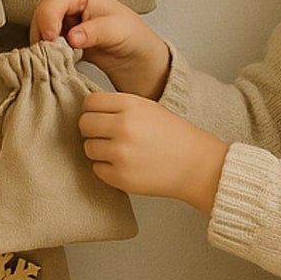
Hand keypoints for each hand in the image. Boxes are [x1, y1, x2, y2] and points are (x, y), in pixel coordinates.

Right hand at [30, 0, 171, 99]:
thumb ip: (95, 32)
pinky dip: (45, 53)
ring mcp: (61, 22)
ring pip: (38, 29)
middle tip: (50, 52)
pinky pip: (43, 44)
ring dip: (42, 45)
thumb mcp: (118, 32)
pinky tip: (55, 62)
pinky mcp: (59, 39)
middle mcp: (67, 4)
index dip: (49, 15)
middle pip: (41, 12)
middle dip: (42, 32)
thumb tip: (72, 37)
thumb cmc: (131, 37)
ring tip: (55, 59)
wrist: (133, 57)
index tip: (51, 37)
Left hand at [78, 92, 227, 213]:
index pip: (89, 103)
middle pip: (84, 124)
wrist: (196, 165)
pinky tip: (126, 165)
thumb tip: (87, 110)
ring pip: (88, 148)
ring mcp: (121, 153)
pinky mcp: (121, 177)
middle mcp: (123, 127)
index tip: (99, 117)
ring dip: (99, 150)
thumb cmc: (172, 136)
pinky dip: (107, 169)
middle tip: (107, 136)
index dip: (92, 110)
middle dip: (92, 130)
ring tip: (121, 151)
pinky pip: (97, 169)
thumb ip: (117, 106)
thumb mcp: (147, 108)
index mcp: (130, 106)